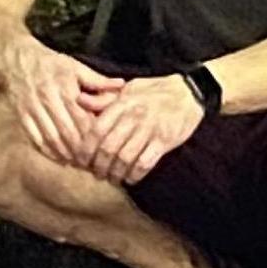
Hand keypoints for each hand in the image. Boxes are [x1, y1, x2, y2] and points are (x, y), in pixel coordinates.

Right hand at [5, 37, 125, 168]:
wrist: (18, 59)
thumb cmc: (52, 64)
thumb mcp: (76, 67)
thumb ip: (98, 80)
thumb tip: (121, 85)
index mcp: (65, 86)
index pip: (83, 119)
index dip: (94, 137)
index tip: (105, 148)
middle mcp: (48, 98)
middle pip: (68, 133)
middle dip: (82, 151)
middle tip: (95, 162)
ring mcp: (33, 108)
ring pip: (52, 139)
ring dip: (67, 155)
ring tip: (80, 163)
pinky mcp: (22, 116)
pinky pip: (36, 140)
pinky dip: (49, 153)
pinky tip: (61, 158)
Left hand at [81, 72, 206, 184]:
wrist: (187, 93)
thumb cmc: (154, 91)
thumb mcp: (128, 89)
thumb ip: (104, 98)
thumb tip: (79, 100)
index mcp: (122, 103)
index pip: (97, 130)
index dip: (86, 149)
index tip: (81, 161)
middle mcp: (134, 116)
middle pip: (108, 148)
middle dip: (99, 166)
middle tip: (96, 174)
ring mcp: (149, 129)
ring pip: (125, 158)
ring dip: (115, 173)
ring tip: (112, 178)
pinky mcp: (164, 141)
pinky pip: (144, 163)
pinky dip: (135, 175)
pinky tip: (130, 179)